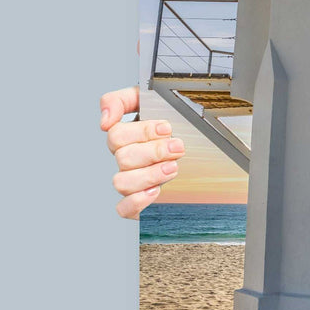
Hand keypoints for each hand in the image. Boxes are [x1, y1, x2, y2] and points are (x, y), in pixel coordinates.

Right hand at [100, 86, 185, 218]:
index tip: (167, 128)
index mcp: (127, 137)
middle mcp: (127, 160)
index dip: (142, 132)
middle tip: (178, 147)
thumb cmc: (177, 124)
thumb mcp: (154, 100)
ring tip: (173, 168)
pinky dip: (137, 201)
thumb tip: (104, 120)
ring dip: (149, 175)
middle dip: (154, 151)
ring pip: (121, 183)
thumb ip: (122, 100)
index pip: (116, 135)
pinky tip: (156, 191)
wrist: (205, 152)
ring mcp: (132, 182)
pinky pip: (123, 209)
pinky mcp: (138, 203)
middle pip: (123, 158)